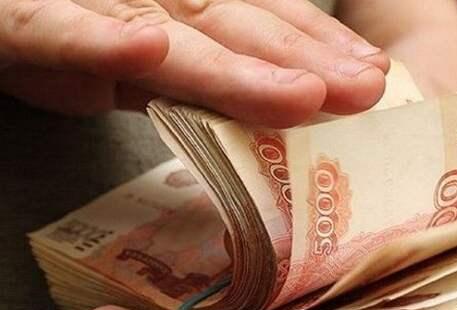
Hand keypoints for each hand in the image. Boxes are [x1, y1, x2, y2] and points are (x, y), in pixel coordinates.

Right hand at [0, 0, 388, 126]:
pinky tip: (147, 46)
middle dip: (303, 60)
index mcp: (178, 9)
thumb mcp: (135, 53)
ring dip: (233, 66)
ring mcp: (90, 6)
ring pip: (170, 32)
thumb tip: (257, 99)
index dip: (316, 47)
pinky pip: (56, 30)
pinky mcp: (23, 21)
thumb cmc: (68, 28)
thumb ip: (193, 78)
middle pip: (233, 27)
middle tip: (365, 90)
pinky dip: (97, 38)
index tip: (368, 75)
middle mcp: (148, 0)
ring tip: (304, 94)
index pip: (257, 22)